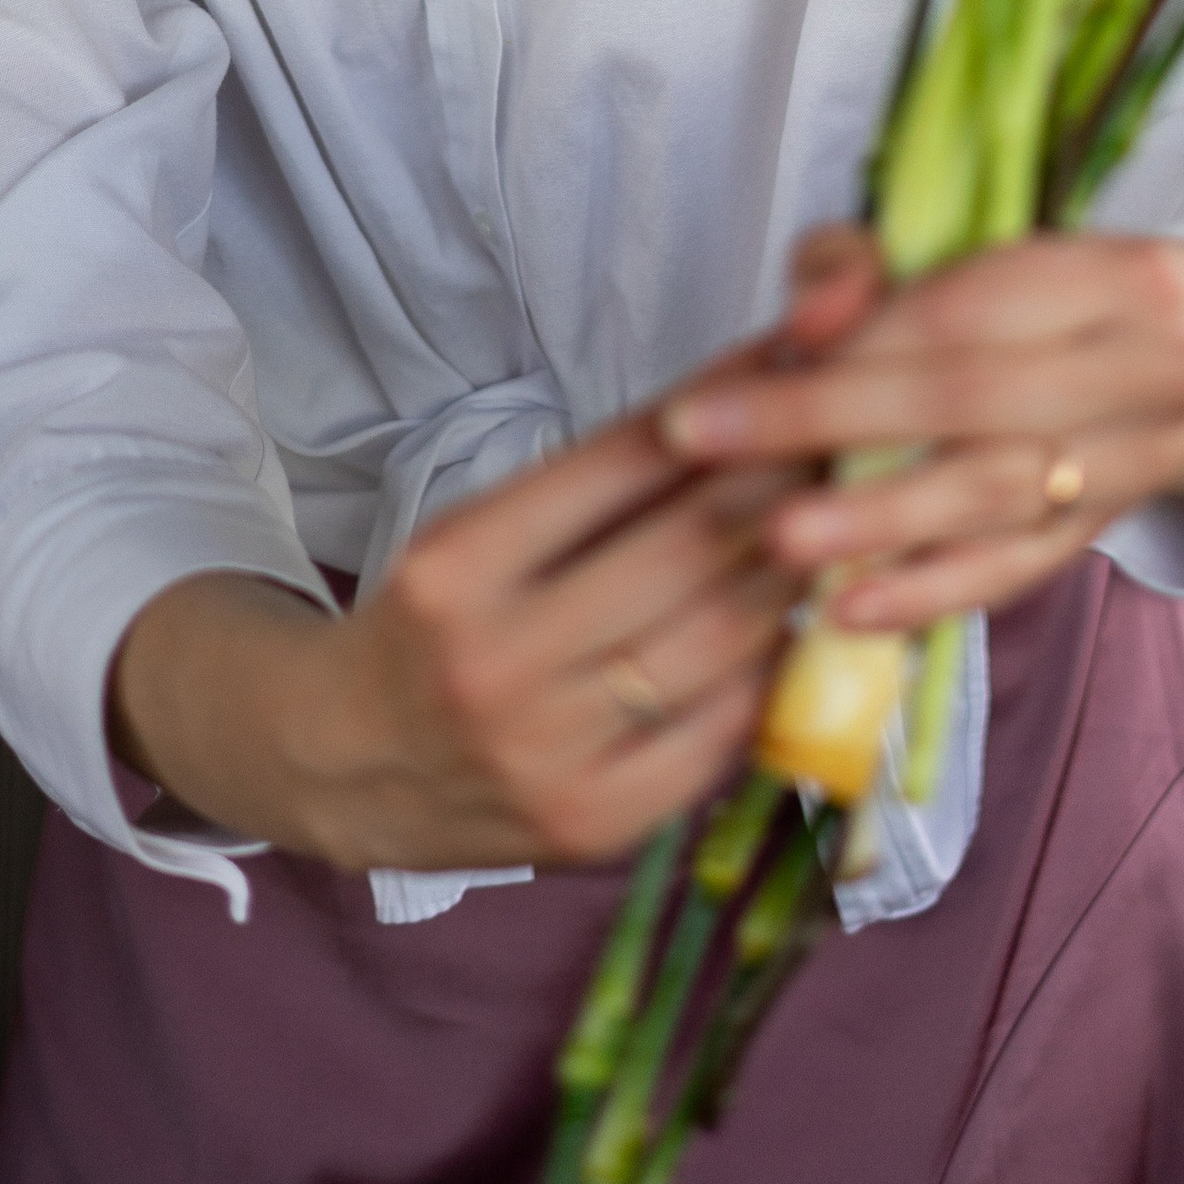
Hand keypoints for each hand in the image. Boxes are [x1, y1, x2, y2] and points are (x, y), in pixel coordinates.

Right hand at [109, 373, 815, 874]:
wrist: (340, 763)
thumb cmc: (430, 627)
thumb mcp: (474, 533)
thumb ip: (593, 488)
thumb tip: (736, 410)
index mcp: (458, 565)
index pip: (622, 462)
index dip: (724, 402)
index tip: (793, 356)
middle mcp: (497, 660)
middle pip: (685, 550)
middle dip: (781, 480)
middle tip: (844, 432)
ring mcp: (547, 754)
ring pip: (717, 641)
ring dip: (794, 571)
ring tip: (840, 522)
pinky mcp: (592, 827)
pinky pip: (716, 736)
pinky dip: (769, 673)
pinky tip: (797, 630)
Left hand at [656, 226, 1183, 631]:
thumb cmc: (1034, 301)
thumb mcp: (955, 254)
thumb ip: (855, 268)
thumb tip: (807, 324)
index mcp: (1099, 275)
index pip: (956, 312)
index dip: (841, 346)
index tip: (724, 380)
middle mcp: (1136, 369)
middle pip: (972, 400)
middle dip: (831, 422)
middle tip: (711, 447)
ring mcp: (1126, 462)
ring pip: (998, 494)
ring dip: (880, 519)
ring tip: (779, 540)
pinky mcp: (1096, 535)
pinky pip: (1014, 573)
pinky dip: (928, 591)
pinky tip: (848, 609)